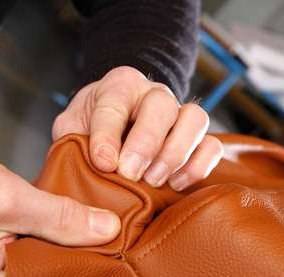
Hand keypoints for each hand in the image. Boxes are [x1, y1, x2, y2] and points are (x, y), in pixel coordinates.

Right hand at [0, 148, 120, 276]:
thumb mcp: (8, 196)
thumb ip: (60, 216)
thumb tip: (105, 229)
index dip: (85, 258)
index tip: (106, 237)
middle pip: (50, 276)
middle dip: (71, 248)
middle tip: (90, 221)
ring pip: (41, 264)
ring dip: (56, 240)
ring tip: (66, 218)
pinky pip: (27, 256)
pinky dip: (41, 237)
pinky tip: (48, 221)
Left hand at [52, 66, 223, 190]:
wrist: (119, 127)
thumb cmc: (93, 129)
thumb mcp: (72, 127)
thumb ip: (71, 139)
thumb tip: (88, 164)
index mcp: (119, 85)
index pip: (115, 102)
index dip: (108, 134)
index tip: (103, 163)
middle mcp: (155, 94)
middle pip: (162, 106)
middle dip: (146, 143)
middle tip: (131, 175)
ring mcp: (180, 114)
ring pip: (195, 120)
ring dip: (176, 154)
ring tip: (155, 181)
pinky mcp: (199, 138)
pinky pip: (212, 146)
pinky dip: (199, 166)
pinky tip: (176, 184)